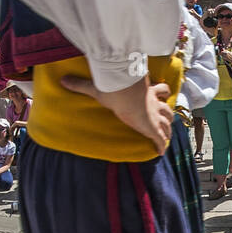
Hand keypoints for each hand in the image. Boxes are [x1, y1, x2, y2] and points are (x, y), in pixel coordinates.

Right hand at [60, 74, 176, 145]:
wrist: (125, 94)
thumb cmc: (115, 88)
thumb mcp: (98, 87)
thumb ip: (82, 84)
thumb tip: (64, 79)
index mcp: (146, 92)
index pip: (158, 90)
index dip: (161, 91)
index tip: (162, 91)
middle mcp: (154, 104)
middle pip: (167, 109)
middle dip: (167, 114)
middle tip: (167, 118)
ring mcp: (155, 117)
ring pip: (167, 124)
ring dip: (167, 130)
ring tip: (166, 135)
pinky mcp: (152, 129)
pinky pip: (160, 140)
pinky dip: (161, 146)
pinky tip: (160, 152)